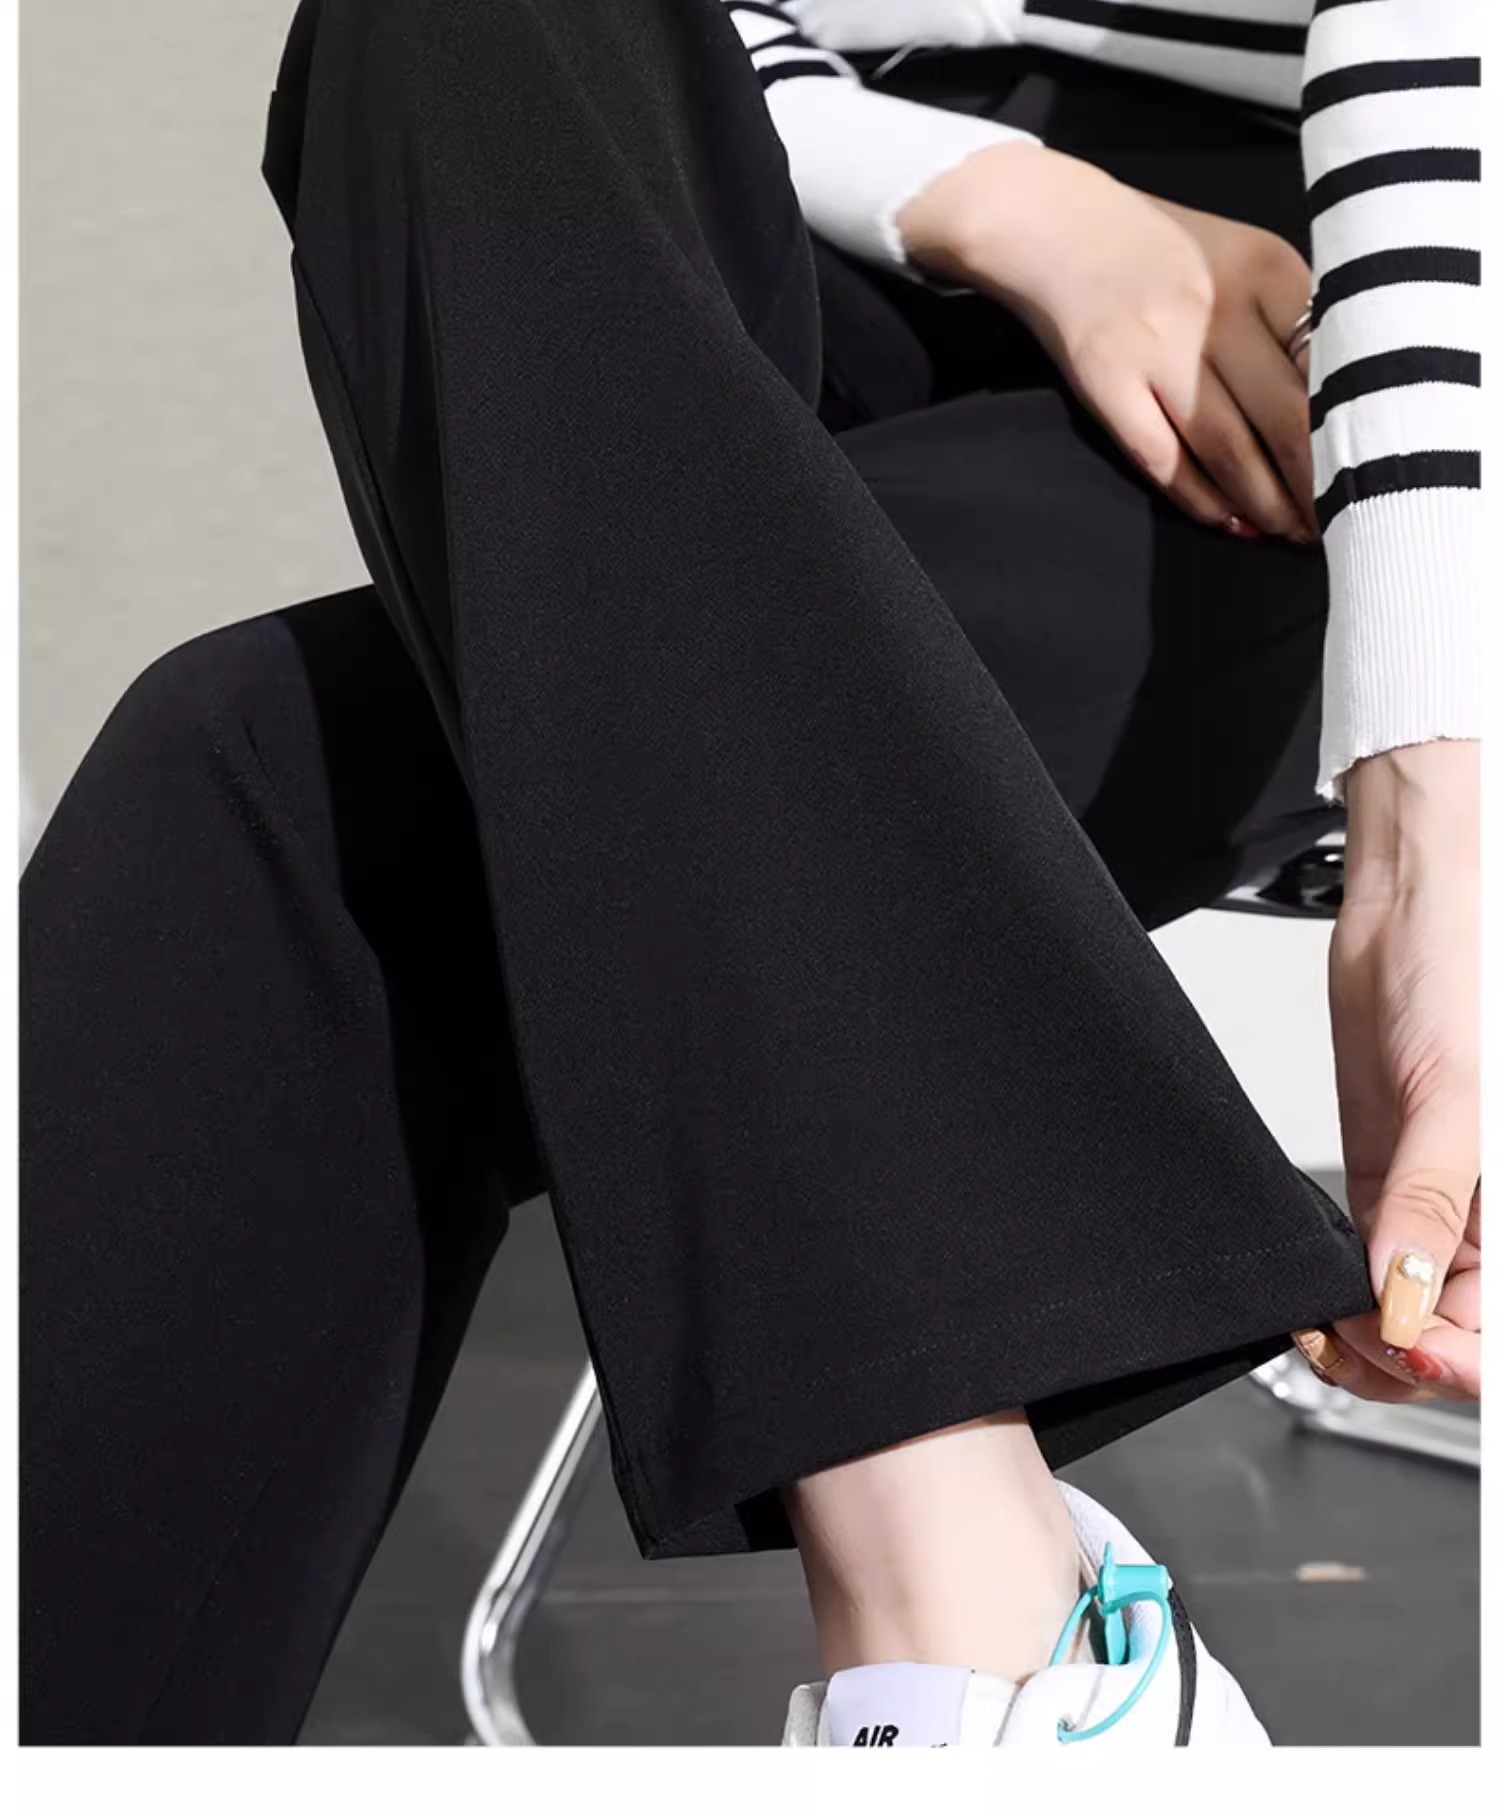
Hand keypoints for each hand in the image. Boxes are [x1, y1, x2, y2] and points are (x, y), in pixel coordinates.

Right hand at [897, 143, 1317, 541]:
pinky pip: (1163, 459)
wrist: (1056, 226)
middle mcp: (1215, 309)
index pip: (1325, 364)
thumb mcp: (1241, 255)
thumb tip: (1334, 402)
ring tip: (1287, 532)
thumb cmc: (1161, 249)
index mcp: (1264, 269)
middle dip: (1313, 483)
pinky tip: (1227, 520)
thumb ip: (1288, 314)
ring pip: (1228, 448)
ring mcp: (1157, 350)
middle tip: (1335, 521)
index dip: (1350, 426)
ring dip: (1263, 502)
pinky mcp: (1107, 384)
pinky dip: (1199, 499)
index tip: (1365, 466)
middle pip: (1284, 418)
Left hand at [1314, 743, 1480, 1401]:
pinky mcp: (1385, 1184)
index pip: (1499, 1328)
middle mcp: (1488, 1220)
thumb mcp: (1455, 1096)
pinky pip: (1366, 1264)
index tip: (1405, 1349)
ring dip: (1363, 1336)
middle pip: (1453, 1334)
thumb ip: (1430, 1201)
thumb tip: (1401, 1297)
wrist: (1410, 913)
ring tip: (1322, 1322)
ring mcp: (1435, 1206)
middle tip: (1346, 1334)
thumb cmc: (1466, 979)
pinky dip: (1338, 1292)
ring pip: (1405, 1313)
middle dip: (1402, 1356)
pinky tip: (1314, 1293)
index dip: (1460, 1361)